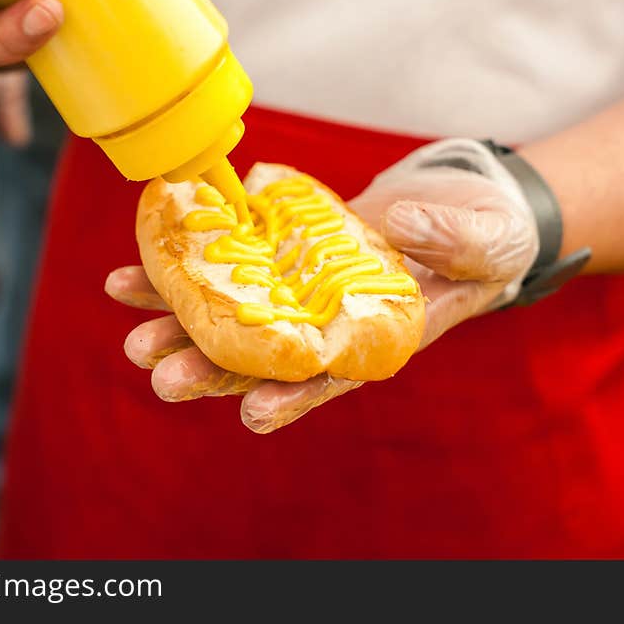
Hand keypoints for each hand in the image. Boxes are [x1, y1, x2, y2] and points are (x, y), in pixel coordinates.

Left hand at [106, 139, 538, 432]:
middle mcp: (330, 321)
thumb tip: (402, 228)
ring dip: (182, 324)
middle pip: (265, 356)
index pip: (331, 376)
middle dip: (214, 368)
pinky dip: (188, 266)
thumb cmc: (489, 240)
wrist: (463, 207)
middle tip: (161, 376)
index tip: (253, 415)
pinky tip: (137, 275)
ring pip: (235, 314)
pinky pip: (233, 260)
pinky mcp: (285, 248)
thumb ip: (452, 242)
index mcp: (378, 337)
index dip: (294, 396)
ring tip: (133, 334)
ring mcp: (302, 286)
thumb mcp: (486, 243)